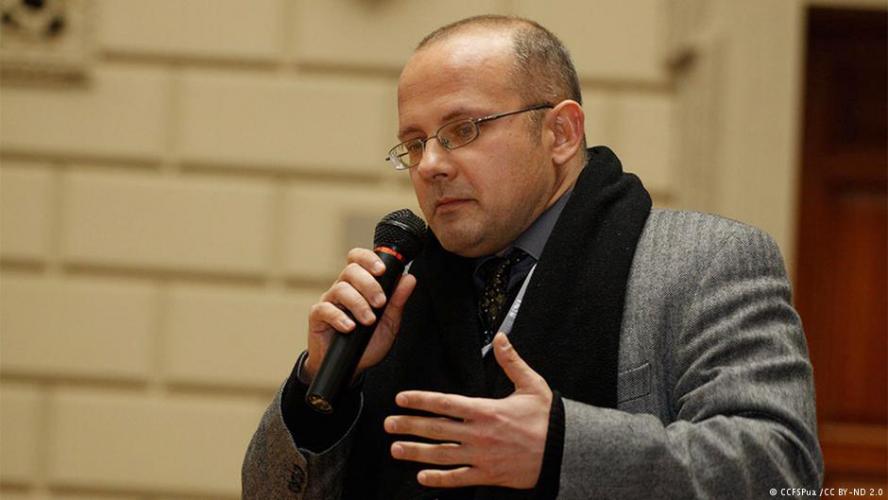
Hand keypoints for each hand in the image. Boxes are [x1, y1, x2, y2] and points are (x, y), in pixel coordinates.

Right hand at [303, 247, 416, 381]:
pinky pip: (325, 309)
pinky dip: (339, 317)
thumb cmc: (367, 342)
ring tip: (368, 320)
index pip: (358, 259)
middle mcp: (343, 288)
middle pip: (351, 270)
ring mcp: (329, 301)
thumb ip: (397, 301)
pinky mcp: (317, 317)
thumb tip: (409, 278)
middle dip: (369, 284)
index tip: (382, 270)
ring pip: (340, 289)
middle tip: (380, 302)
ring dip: (358, 304)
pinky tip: (349, 327)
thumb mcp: (389, 323)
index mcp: (359, 285)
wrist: (350, 367)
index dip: (368, 258)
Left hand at [384, 333, 552, 488]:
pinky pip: (458, 478)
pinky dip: (439, 478)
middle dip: (409, 425)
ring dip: (416, 452)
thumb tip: (501, 337)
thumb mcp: (532, 385)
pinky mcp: (488, 475)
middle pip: (436, 429)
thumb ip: (512, 361)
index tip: (401, 399)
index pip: (445, 403)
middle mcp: (479, 434)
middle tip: (388, 424)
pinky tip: (422, 477)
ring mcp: (482, 456)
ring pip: (441, 455)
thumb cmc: (548, 418)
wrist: (565, 450)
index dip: (420, 400)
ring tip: (396, 448)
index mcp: (486, 410)